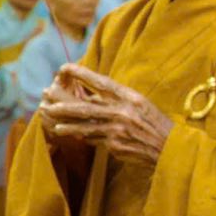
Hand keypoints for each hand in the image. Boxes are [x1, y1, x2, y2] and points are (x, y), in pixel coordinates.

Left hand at [38, 64, 172, 164]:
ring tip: (52, 123)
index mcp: (129, 96)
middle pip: (85, 106)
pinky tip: (69, 135)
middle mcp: (122, 111)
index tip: (64, 67)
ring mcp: (117, 129)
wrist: (170, 148)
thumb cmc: (153, 123)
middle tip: (45, 100)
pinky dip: (81, 136)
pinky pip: (93, 139)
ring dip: (66, 124)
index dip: (81, 73)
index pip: (101, 82)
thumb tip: (89, 97)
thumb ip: (116, 100)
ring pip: (84, 125)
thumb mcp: (139, 104)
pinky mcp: (114, 145)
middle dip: (63, 104)